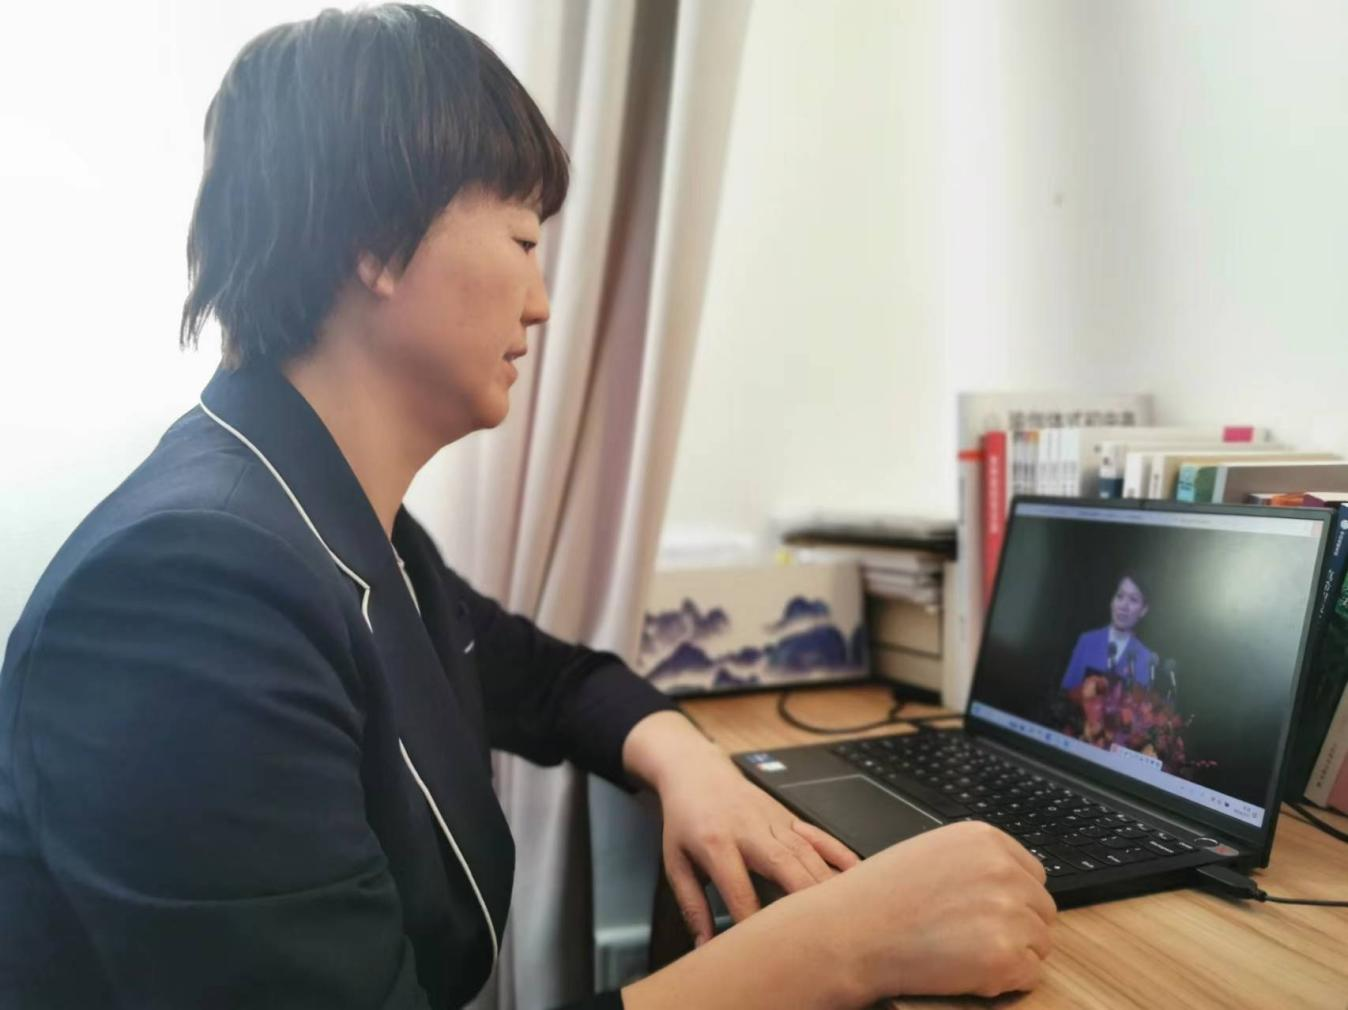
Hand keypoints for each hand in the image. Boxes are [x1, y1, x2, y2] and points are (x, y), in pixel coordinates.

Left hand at [622, 712, 858, 945]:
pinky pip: (820, 837)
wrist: (697, 771)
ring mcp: (774, 821)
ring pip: (807, 853)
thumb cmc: (685, 820)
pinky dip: (841, 856)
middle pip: (784, 866)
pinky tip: (858, 877)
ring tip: (844, 917)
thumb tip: (705, 946)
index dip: (752, 925)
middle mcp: (750, 830)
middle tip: (820, 934)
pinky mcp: (790, 817)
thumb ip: (691, 905)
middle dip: (804, 901)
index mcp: (716, 843)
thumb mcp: (676, 862)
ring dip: (826, 885)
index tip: (762, 953)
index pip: (740, 890)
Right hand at [805, 820, 1056, 999]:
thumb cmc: (879, 896)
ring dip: (1010, 955)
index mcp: (985, 839)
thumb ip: (974, 862)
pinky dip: (1003, 981)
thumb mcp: (931, 853)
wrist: (852, 931)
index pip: (1032, 874)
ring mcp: (1008, 911)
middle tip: (971, 939)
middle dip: (1015, 928)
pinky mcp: (1006, 954)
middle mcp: (1003, 869)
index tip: (986, 914)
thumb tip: (1009, 883)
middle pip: (1041, 909)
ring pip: (1038, 944)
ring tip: (962, 953)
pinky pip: (1028, 975)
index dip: (1011, 899)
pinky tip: (965, 970)